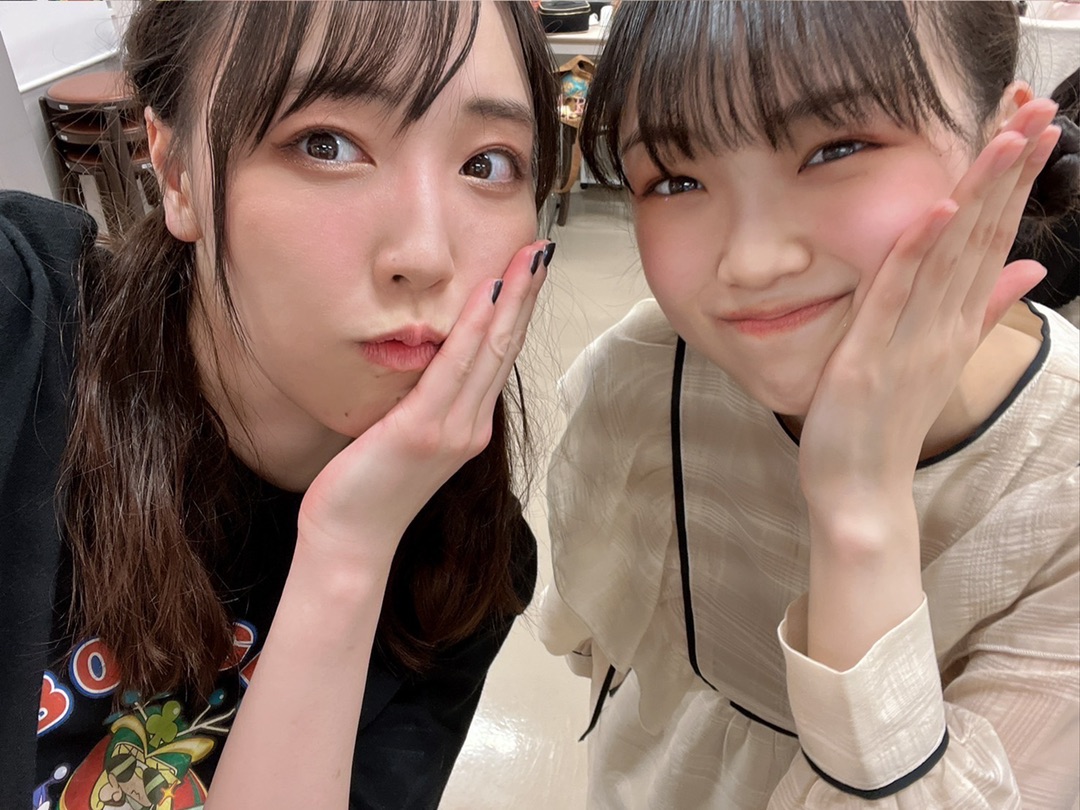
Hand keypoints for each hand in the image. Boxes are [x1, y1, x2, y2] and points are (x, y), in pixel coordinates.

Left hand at [296, 240, 549, 569]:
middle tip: (543, 248)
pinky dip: (473, 328)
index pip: (499, 357)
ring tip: (529, 259)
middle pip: (506, 347)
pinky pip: (454, 369)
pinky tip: (487, 294)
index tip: (529, 270)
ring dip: (512, 300)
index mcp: (468, 425)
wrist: (351, 540)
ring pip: (491, 351)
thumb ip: (422, 401)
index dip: (517, 312)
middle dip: (526, 295)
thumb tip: (421, 359)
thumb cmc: (369, 489)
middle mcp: (471, 425)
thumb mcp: (403, 437)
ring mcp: (452, 429)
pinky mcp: (423, 430)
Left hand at [799, 99, 1059, 515]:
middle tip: (1042, 112)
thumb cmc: (893, 422)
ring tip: (1007, 139)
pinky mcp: (868, 359)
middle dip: (1010, 173)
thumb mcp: (943, 358)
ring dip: (977, 197)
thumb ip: (984, 311)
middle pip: (982, 237)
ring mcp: (909, 343)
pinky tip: (935, 210)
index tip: (1039, 130)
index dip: (1017, 184)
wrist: (863, 490)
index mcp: (958, 323)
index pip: (995, 240)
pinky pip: (893, 298)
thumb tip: (1031, 270)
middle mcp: (944, 327)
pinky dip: (914, 254)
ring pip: (949, 258)